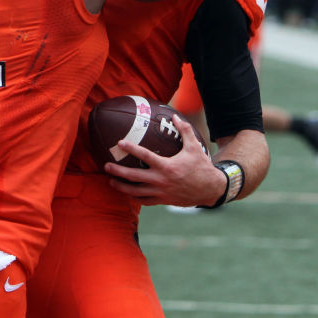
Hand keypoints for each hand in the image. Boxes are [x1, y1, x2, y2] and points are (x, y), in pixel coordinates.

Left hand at [104, 114, 225, 206]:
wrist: (210, 190)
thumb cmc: (201, 167)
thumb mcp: (194, 147)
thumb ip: (185, 130)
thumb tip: (175, 116)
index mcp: (167, 166)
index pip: (145, 156)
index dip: (131, 149)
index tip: (120, 143)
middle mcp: (161, 181)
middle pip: (134, 177)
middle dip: (118, 171)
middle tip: (106, 165)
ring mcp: (161, 192)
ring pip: (136, 192)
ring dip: (121, 187)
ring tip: (111, 181)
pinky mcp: (162, 200)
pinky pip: (144, 201)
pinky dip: (134, 197)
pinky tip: (127, 192)